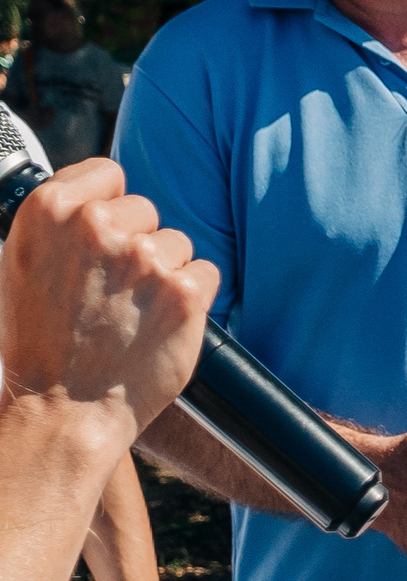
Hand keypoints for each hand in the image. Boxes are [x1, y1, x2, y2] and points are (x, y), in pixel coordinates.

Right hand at [0, 157, 216, 443]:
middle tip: (110, 292)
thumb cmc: (41, 340)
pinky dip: (192, 298)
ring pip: (177, 244)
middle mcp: (96, 225)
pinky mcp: (185, 290)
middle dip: (137, 244)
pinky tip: (158, 324)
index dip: (110, 206)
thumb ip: (64, 222)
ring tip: (129, 313)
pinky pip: (207, 272)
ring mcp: (143, 257)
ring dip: (164, 274)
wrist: (63, 406)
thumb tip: (105, 193)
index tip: (103, 237)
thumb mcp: (25, 262)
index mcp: (49, 209)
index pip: (108, 174)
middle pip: (147, 210)